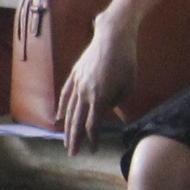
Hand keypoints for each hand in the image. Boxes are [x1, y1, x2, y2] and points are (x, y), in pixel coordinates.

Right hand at [56, 18, 140, 152]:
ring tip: (66, 141)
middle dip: (75, 139)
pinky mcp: (75, 74)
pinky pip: (66, 94)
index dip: (93, 139)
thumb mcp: (129, 85)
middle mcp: (85, 93)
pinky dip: (62, 107)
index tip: (93, 150)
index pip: (93, 124)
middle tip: (72, 154)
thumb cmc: (126, 61)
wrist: (113, 36)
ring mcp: (77, 83)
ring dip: (67, 127)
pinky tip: (60, 117)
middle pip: (77, 121)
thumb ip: (117, 101)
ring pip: (70, 110)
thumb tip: (107, 108)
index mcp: (100, 97)